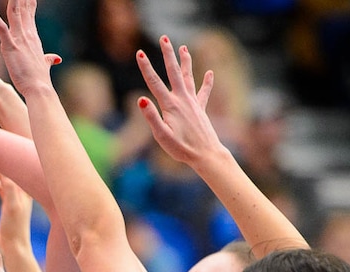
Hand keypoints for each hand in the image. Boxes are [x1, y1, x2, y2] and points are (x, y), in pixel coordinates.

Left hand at [0, 0, 60, 98]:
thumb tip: (56, 58)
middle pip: (23, 10)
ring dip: (13, 1)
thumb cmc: (40, 79)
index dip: (29, 4)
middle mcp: (27, 35)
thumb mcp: (44, 65)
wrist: (39, 88)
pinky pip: (1, 29)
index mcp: (33, 39)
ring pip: (15, 13)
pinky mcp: (10, 47)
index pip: (30, 16)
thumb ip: (49, 59)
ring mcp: (19, 40)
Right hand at [0, 163, 33, 246]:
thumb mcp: (12, 207)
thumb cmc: (15, 228)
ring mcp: (16, 196)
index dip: (4, 157)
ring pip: (4, 178)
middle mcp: (23, 190)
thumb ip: (9, 189)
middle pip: (10, 170)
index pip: (15, 167)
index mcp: (25, 189)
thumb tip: (4, 170)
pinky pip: (1, 187)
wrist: (14, 246)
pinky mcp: (9, 203)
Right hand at [135, 36, 222, 166]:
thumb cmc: (181, 148)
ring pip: (188, 77)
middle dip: (168, 54)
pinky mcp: (200, 109)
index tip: (140, 53)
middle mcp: (182, 100)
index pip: (154, 83)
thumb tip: (141, 100)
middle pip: (174, 72)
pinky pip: (203, 92)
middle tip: (164, 38)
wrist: (206, 155)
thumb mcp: (161, 136)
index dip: (146, 67)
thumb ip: (151, 117)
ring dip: (185, 61)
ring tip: (183, 47)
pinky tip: (210, 73)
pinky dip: (207, 82)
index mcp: (170, 106)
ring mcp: (193, 103)